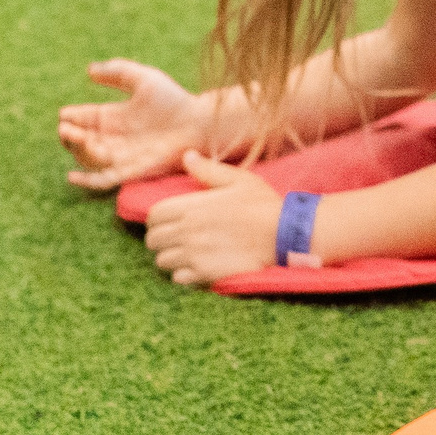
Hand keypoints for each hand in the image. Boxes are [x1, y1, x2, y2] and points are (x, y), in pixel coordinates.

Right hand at [59, 60, 211, 190]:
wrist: (199, 125)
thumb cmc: (174, 101)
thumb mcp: (144, 79)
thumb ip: (118, 71)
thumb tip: (89, 70)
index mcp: (114, 116)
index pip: (84, 118)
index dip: (72, 117)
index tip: (64, 114)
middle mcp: (113, 137)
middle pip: (80, 139)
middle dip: (69, 135)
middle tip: (66, 128)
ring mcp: (120, 156)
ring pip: (88, 158)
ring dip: (78, 151)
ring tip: (78, 138)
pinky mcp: (129, 171)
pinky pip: (102, 181)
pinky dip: (86, 182)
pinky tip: (72, 176)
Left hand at [143, 152, 283, 286]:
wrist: (282, 234)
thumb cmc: (262, 204)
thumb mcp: (238, 180)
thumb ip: (208, 170)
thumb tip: (187, 156)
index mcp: (191, 206)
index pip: (153, 216)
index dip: (157, 220)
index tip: (168, 222)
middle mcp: (187, 230)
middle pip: (153, 241)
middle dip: (161, 240)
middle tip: (176, 239)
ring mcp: (194, 253)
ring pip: (162, 261)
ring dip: (171, 258)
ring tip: (187, 254)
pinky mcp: (204, 272)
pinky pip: (178, 278)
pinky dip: (184, 274)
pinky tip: (198, 267)